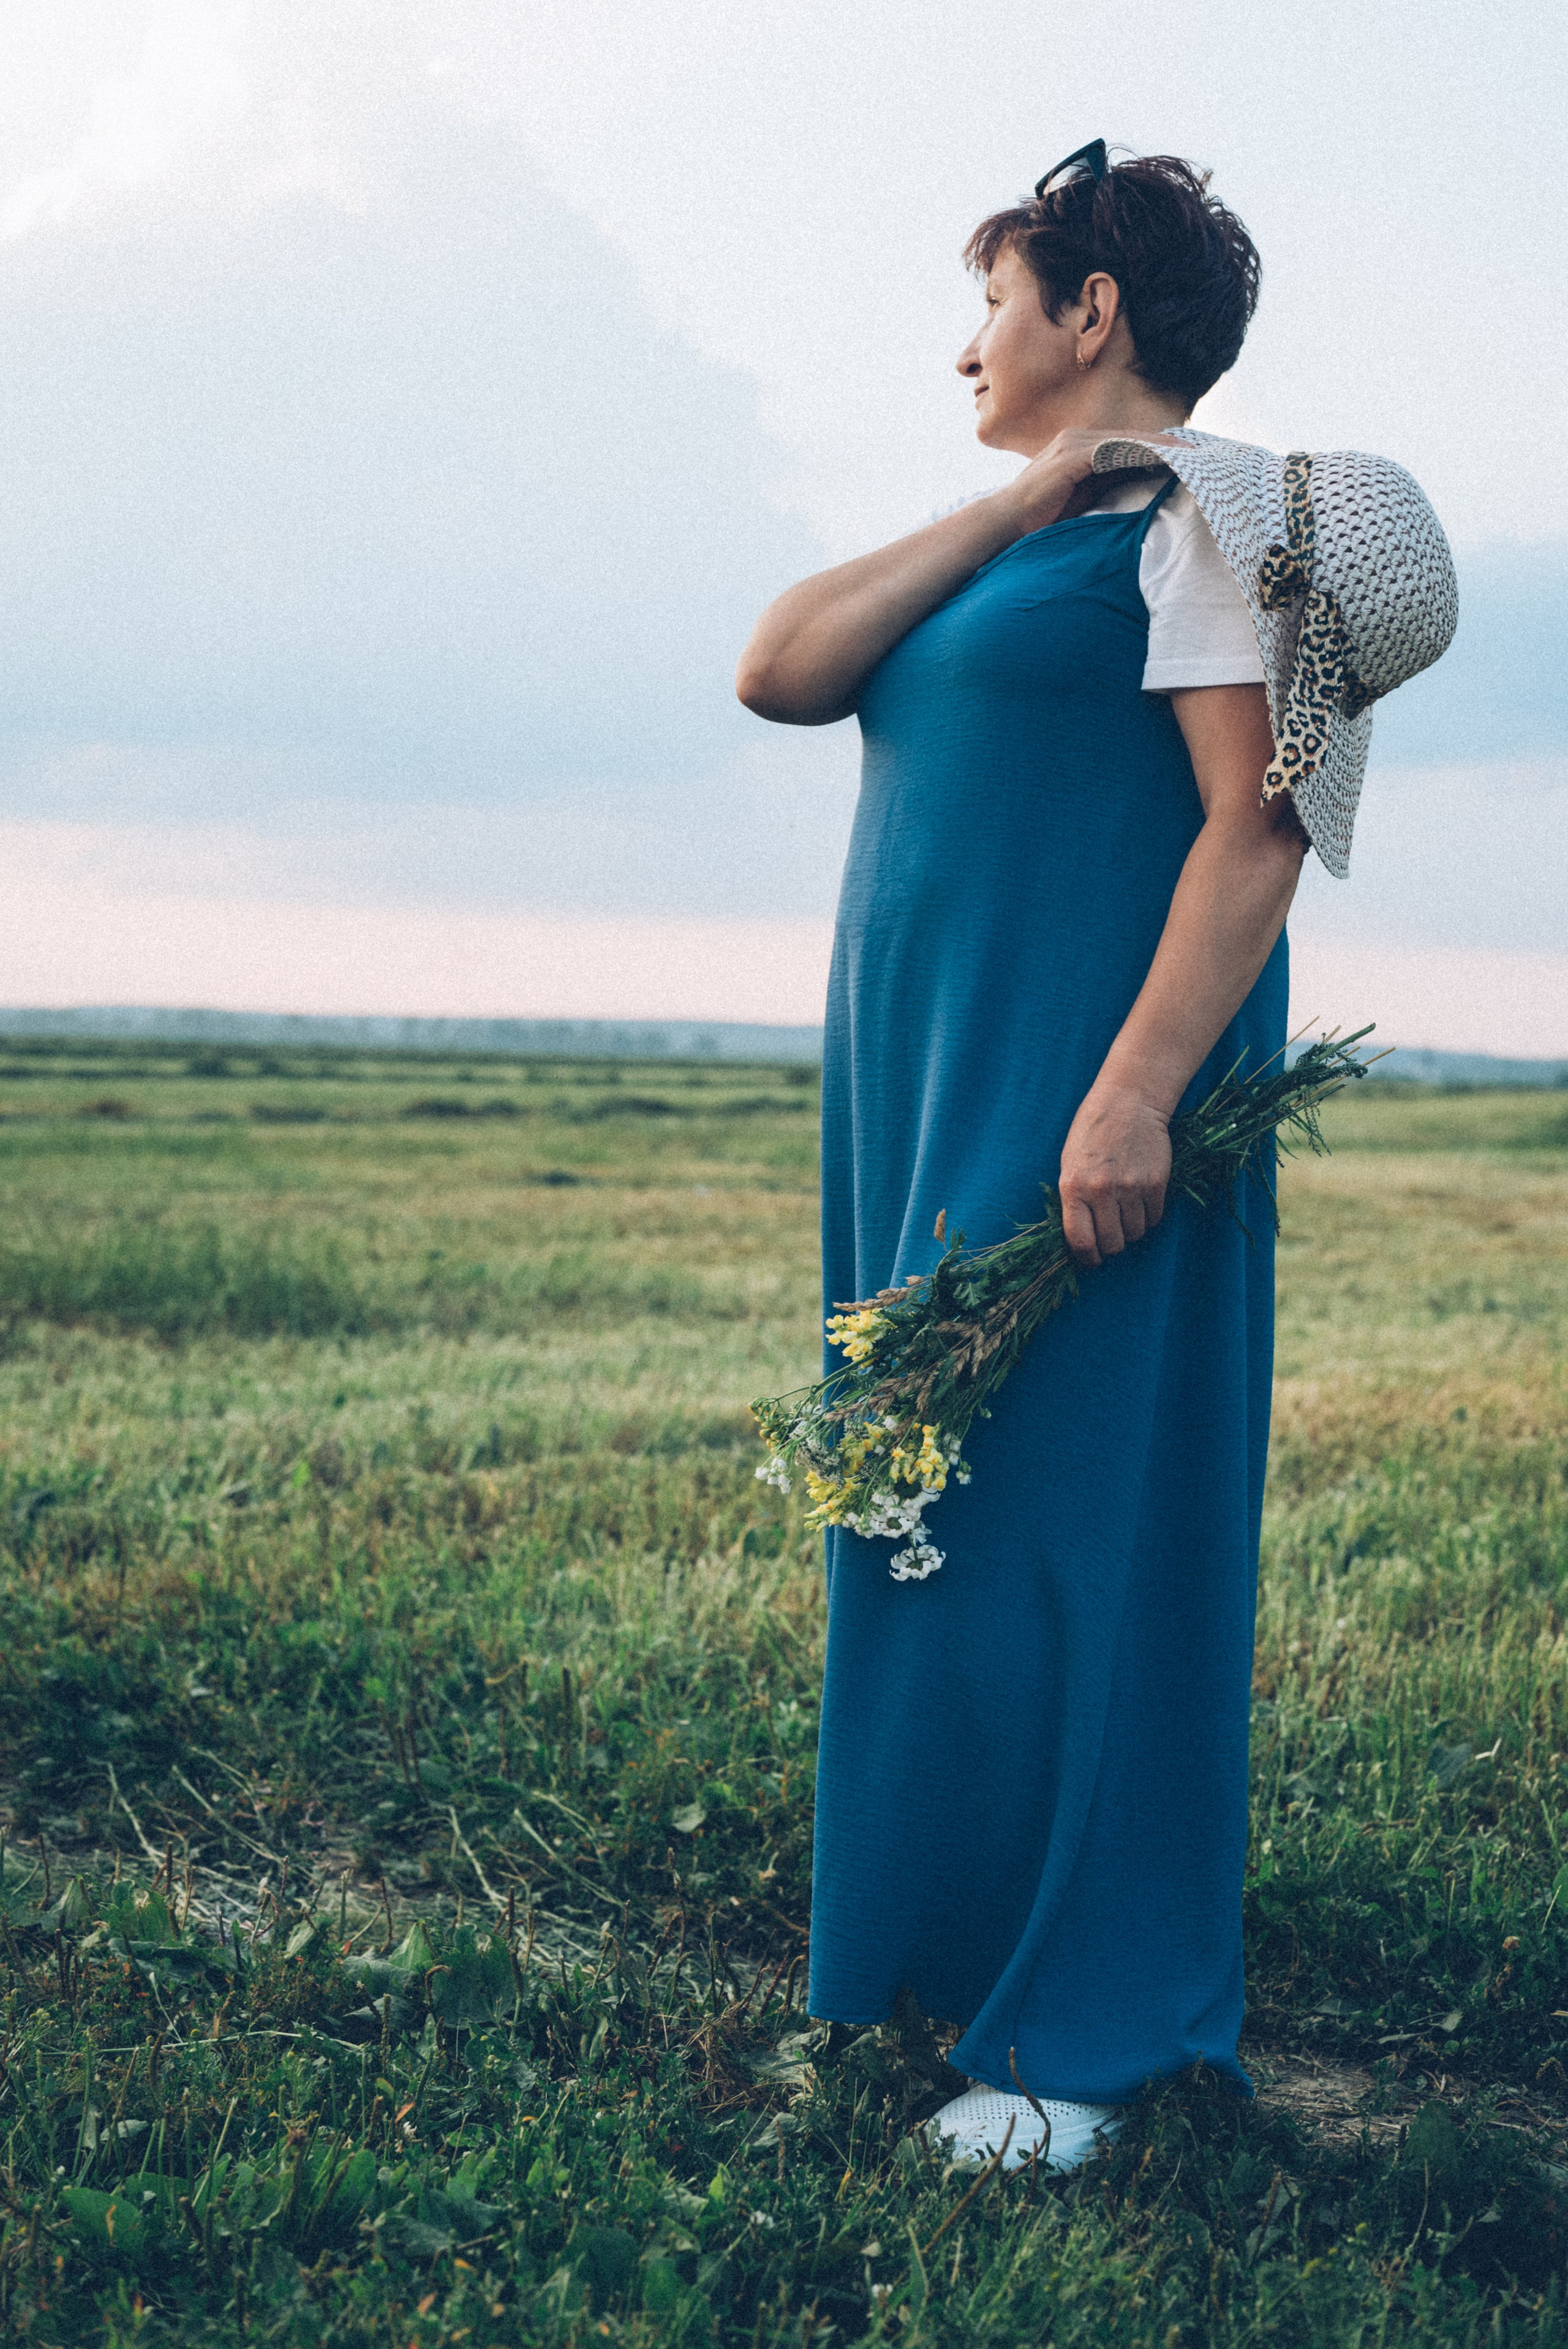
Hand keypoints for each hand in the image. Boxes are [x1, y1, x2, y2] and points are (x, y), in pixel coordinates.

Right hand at [1001, 426, 1186, 537]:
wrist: (1005, 522)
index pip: (1125, 441)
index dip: (1157, 447)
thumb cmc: (1040, 517)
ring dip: (1158, 446)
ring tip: (1189, 454)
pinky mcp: (1070, 456)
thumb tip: (1139, 478)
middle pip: (1131, 435)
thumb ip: (1107, 482)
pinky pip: (1112, 450)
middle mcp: (1076, 437)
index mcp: (1079, 446)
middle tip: (1199, 450)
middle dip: (1165, 443)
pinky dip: (1138, 453)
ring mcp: (1072, 444)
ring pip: (1125, 440)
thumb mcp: (1082, 497)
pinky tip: (1159, 459)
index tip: (1185, 454)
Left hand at [1058, 1085, 1172, 1268]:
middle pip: (1112, 1243)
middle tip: (1111, 1237)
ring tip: (1125, 1212)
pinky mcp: (1156, 1183)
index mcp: (1073, 1187)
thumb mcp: (1069, 1164)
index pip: (1080, 1241)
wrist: (1128, 1103)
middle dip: (1111, 1246)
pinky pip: (1154, 1218)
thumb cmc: (1092, 1133)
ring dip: (1131, 1230)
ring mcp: (1131, 1187)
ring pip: (1135, 1234)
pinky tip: (1141, 1201)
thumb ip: (1074, 1200)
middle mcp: (1102, 1191)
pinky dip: (1148, 1217)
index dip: (1087, 1258)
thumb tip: (1082, 1238)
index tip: (1092, 1260)